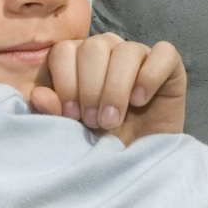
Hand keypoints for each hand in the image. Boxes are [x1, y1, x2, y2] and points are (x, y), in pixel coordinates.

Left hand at [30, 34, 186, 144]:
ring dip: (116, 87)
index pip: (64, 50)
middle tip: (94, 121)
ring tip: (113, 118)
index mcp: (79, 59)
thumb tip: (38, 94)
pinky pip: (163, 52)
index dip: (66, 82)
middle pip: (93, 47)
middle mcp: (109, 50)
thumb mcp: (73, 131)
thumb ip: (53, 112)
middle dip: (90, 88)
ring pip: (126, 51)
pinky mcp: (170, 65)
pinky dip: (149, 75)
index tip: (73, 115)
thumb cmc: (104, 141)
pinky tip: (140, 99)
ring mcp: (140, 54)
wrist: (140, 159)